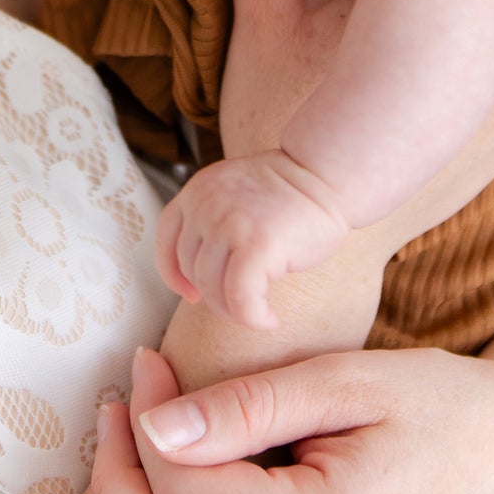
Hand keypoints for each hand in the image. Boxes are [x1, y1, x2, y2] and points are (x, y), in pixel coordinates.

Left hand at [157, 152, 349, 329]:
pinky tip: (270, 320)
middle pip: (191, 269)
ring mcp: (229, 223)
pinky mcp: (257, 244)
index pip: (166, 238)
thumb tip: (196, 277)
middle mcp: (206, 204)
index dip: (174, 273)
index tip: (190, 293)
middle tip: (242, 305)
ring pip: (212, 288)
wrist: (328, 174)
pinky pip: (240, 299)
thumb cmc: (290, 192)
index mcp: (198, 189)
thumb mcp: (235, 191)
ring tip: (259, 312)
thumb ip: (212, 219)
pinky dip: (252, 318)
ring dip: (234, 311)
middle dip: (213, 296)